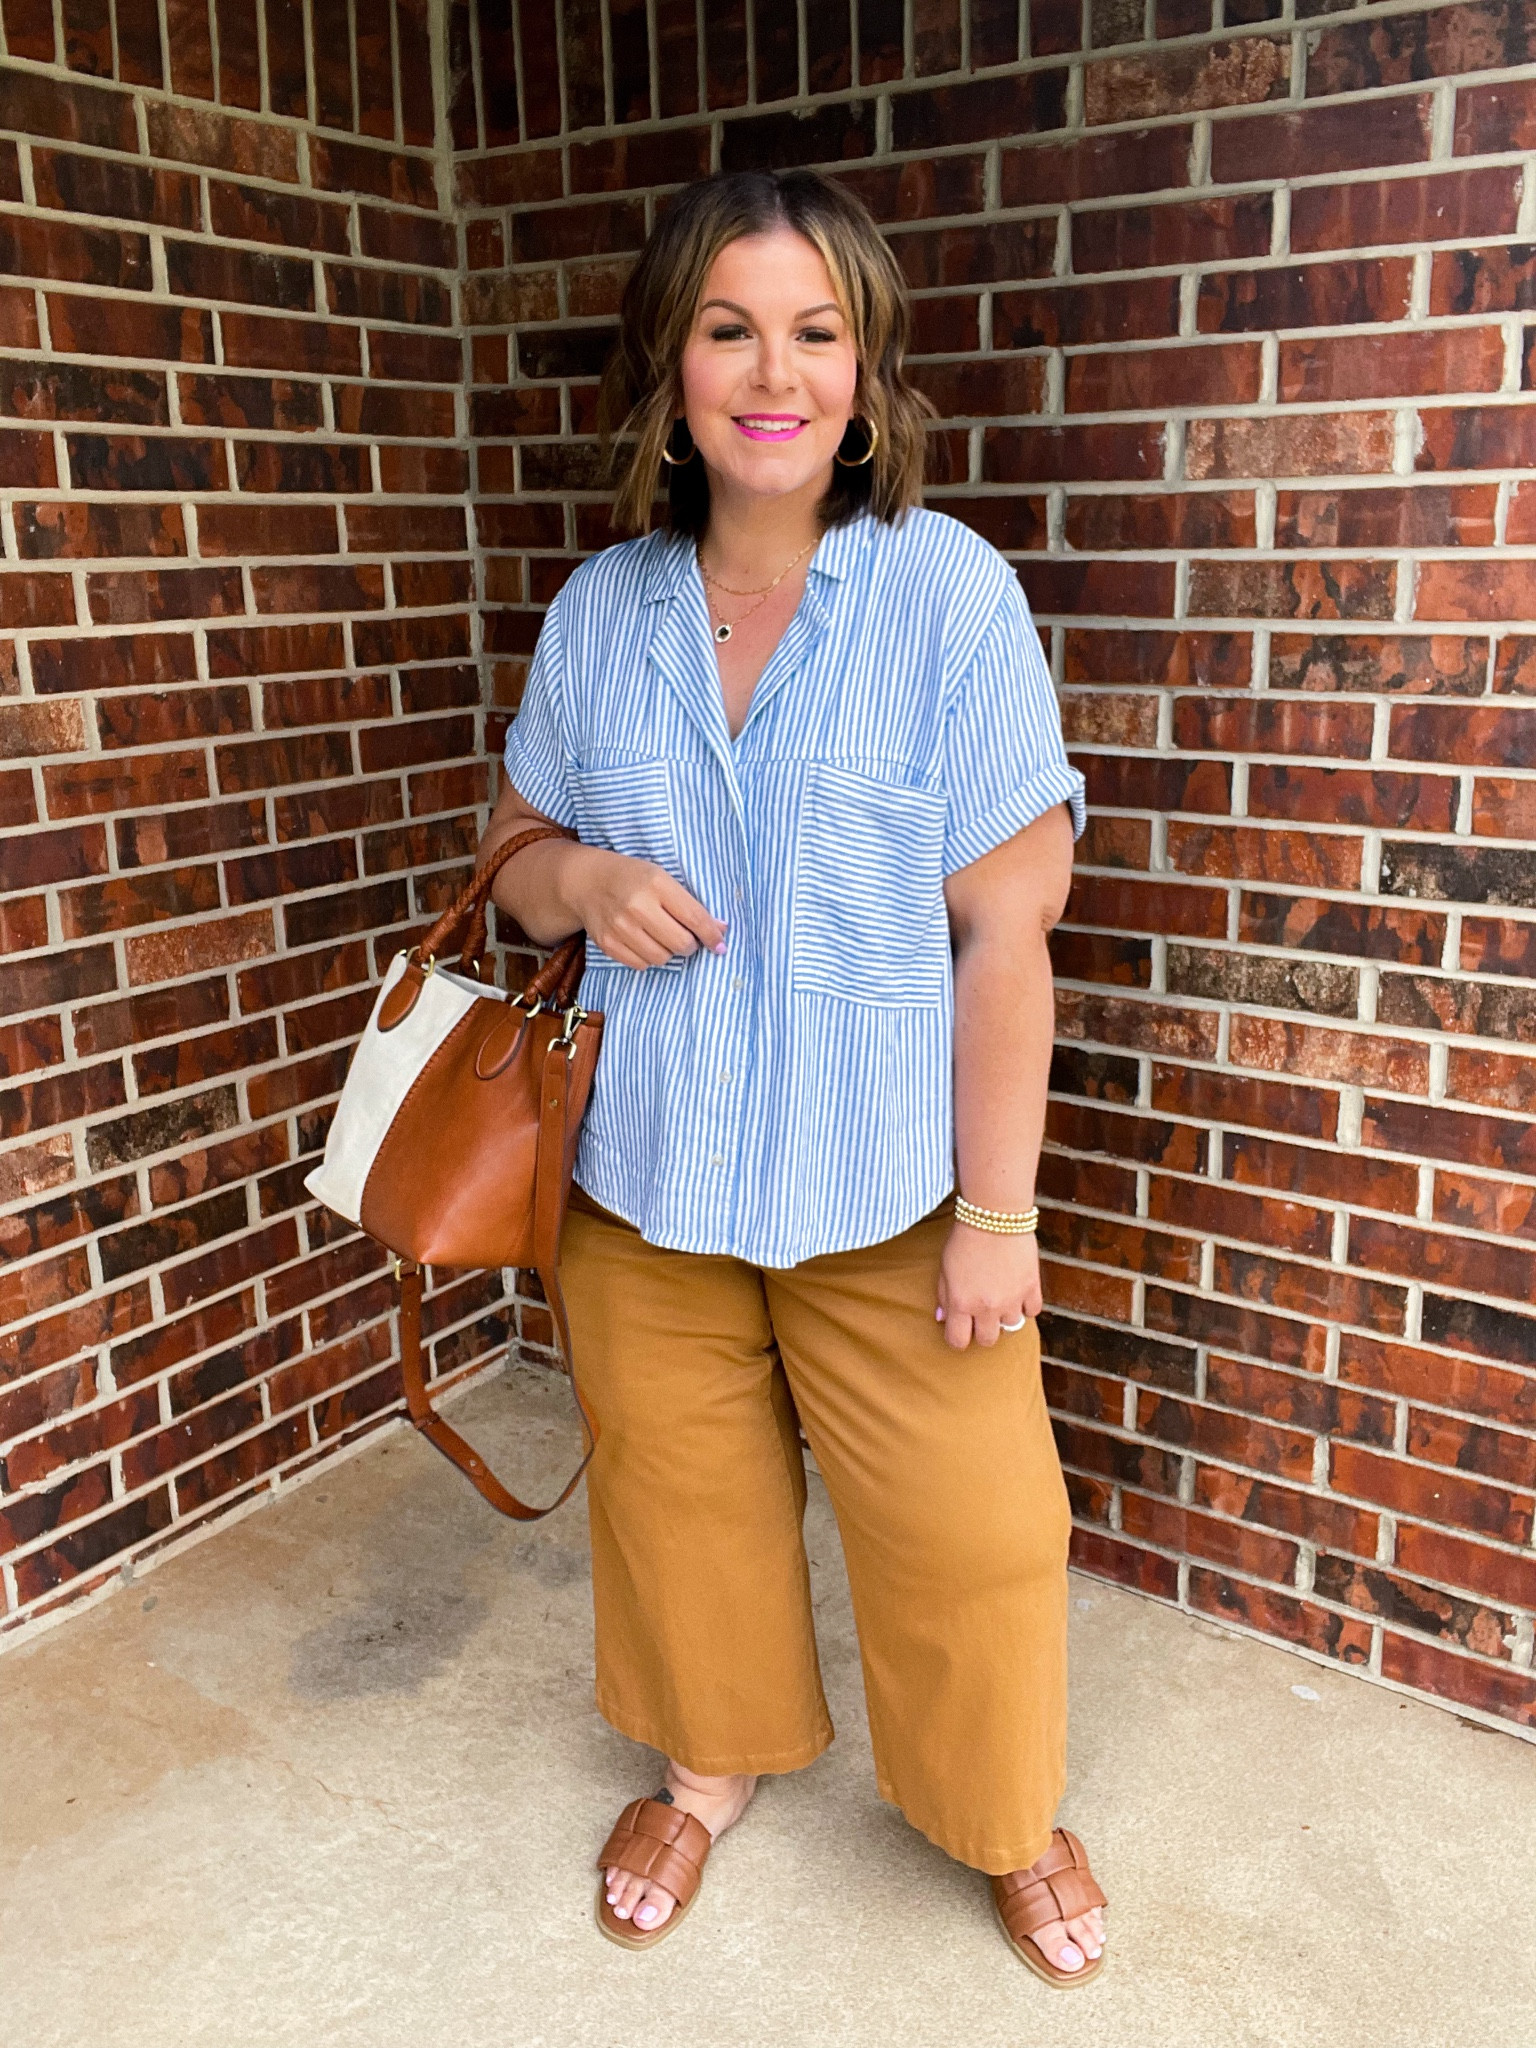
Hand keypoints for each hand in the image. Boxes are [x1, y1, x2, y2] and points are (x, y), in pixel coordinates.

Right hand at [568, 847, 726, 968]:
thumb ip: (690, 904)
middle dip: (690, 945)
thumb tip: (720, 929)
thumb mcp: (662, 879)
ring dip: (669, 952)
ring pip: (662, 958)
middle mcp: (637, 906)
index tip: (720, 945)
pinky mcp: (607, 943)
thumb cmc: (633, 878)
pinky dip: (649, 958)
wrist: (587, 882)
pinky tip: (645, 942)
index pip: (694, 917)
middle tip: (686, 938)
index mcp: (656, 883)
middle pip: (680, 943)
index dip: (711, 936)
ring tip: (663, 938)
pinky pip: (641, 964)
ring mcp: (620, 926)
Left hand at [936, 1222, 1041, 1349]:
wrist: (994, 1216)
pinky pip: (1032, 1311)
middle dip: (982, 1330)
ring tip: (1001, 1297)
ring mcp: (1012, 1299)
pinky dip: (1026, 1305)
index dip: (958, 1336)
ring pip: (1011, 1327)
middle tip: (981, 1314)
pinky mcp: (1032, 1287)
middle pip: (987, 1340)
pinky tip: (1018, 1291)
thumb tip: (942, 1318)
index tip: (960, 1327)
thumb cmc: (964, 1239)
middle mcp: (986, 1307)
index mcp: (961, 1303)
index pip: (958, 1341)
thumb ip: (943, 1295)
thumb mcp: (944, 1267)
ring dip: (1005, 1315)